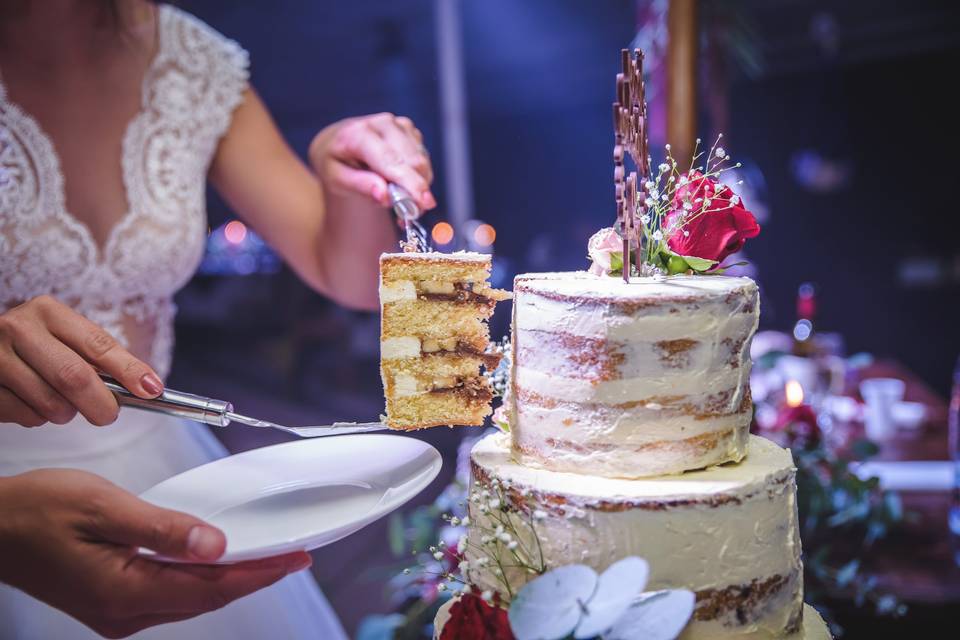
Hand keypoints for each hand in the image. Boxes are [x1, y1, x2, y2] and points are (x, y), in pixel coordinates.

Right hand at [0, 295, 163, 426]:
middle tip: (108, 415)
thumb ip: (96, 358)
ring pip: (50, 403)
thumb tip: (145, 387)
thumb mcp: (62, 338)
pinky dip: (36, 418)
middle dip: (100, 404)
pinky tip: (30, 402)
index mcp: (48, 312)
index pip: (98, 344)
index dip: (129, 370)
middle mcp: (18, 328)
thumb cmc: (33, 347)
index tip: (152, 389)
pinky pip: (24, 416)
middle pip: (74, 377)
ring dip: (65, 413)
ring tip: (60, 402)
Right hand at [0, 469, 310, 637]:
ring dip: (230, 578)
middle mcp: (124, 613)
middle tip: (294, 555)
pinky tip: (217, 561)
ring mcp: (118, 612)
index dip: (259, 573)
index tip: (294, 558)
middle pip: (206, 598)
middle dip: (254, 576)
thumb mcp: (103, 507)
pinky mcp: (114, 602)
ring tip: (267, 557)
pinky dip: (201, 577)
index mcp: (124, 591)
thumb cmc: (37, 511)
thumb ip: (163, 528)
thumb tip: (214, 545)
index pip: (211, 588)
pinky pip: (172, 594)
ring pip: (191, 599)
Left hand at [308, 112, 435, 211]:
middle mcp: (383, 123)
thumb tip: (385, 196)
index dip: (410, 183)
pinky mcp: (409, 129)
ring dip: (417, 184)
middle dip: (416, 190)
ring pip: (422, 161)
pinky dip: (418, 175)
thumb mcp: (336, 179)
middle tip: (408, 212)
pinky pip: (423, 158)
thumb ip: (360, 186)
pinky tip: (402, 182)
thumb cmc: (335, 162)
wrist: (337, 141)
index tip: (424, 203)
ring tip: (398, 197)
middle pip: (414, 161)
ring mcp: (399, 124)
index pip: (391, 161)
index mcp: (359, 134)